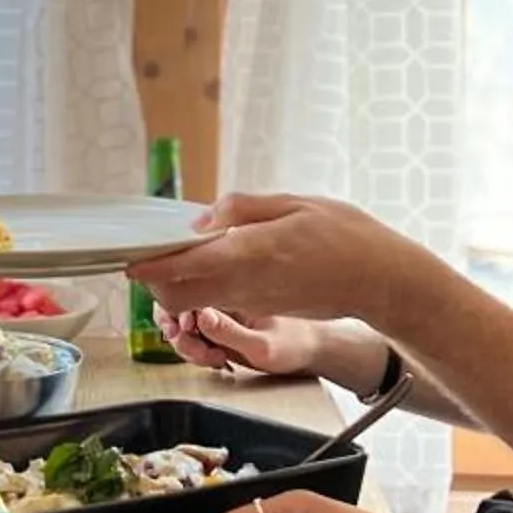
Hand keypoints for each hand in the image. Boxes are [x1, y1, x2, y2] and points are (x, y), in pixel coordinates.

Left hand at [129, 192, 423, 324]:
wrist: (383, 282)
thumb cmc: (346, 237)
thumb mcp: (294, 204)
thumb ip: (243, 209)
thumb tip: (200, 222)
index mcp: (249, 252)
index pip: (181, 268)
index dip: (148, 265)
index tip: (129, 256)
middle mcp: (245, 284)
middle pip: (178, 297)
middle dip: (157, 280)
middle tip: (153, 253)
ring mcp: (254, 302)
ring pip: (197, 304)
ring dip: (179, 285)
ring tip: (179, 254)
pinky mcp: (265, 308)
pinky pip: (221, 303)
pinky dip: (204, 288)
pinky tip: (212, 262)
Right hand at [156, 303, 328, 376]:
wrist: (312, 351)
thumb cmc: (296, 345)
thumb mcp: (263, 345)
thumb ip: (230, 332)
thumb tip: (201, 316)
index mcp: (233, 288)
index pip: (188, 289)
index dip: (176, 311)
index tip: (184, 330)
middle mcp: (223, 297)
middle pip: (178, 305)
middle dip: (179, 333)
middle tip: (196, 350)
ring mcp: (220, 312)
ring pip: (183, 324)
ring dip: (188, 346)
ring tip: (212, 358)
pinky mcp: (221, 326)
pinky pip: (196, 337)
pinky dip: (197, 352)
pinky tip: (216, 359)